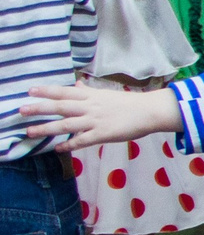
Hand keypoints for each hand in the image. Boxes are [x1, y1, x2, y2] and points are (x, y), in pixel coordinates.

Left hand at [20, 83, 179, 150]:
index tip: (30, 90)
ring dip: (47, 128)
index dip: (47, 91)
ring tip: (30, 132)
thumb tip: (77, 85)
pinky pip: (82, 140)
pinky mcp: (103, 134)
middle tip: (21, 110)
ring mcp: (96, 121)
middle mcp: (90, 107)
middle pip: (61, 107)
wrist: (151, 111)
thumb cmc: (130, 103)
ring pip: (67, 124)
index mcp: (92, 96)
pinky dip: (69, 144)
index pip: (65, 92)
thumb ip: (89, 91)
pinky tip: (57, 149)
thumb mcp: (107, 94)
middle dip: (40, 108)